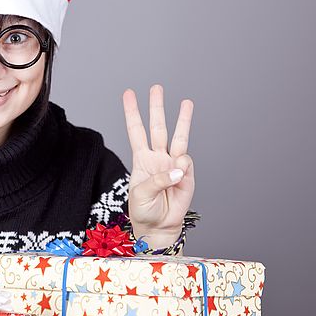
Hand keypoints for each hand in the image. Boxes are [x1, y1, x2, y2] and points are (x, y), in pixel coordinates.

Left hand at [122, 85, 194, 247]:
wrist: (158, 227)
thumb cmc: (144, 210)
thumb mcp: (141, 194)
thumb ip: (157, 180)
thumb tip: (178, 168)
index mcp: (141, 158)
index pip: (136, 130)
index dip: (132, 112)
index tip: (128, 93)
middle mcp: (157, 157)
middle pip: (157, 126)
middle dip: (156, 107)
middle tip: (157, 87)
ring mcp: (173, 164)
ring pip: (178, 136)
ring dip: (182, 119)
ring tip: (187, 102)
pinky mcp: (186, 176)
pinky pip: (185, 164)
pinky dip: (181, 168)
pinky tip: (177, 178)